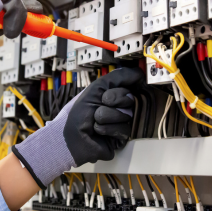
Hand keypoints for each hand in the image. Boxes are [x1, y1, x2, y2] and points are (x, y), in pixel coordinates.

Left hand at [12, 67, 143, 188]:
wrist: (71, 136)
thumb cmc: (80, 111)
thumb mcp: (97, 87)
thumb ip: (118, 77)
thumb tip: (140, 73)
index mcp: (116, 93)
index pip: (132, 84)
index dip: (120, 88)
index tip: (109, 92)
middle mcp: (122, 106)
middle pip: (130, 98)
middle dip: (111, 100)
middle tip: (100, 104)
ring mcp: (124, 122)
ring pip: (127, 114)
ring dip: (106, 115)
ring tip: (95, 120)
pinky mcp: (123, 137)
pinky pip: (124, 129)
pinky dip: (107, 129)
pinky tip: (98, 131)